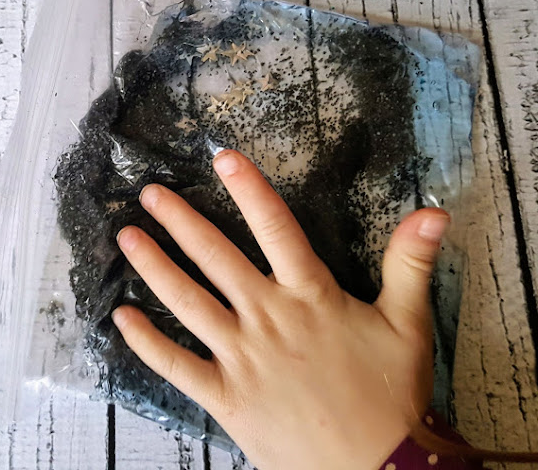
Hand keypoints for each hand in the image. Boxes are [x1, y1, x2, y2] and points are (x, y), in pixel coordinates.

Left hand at [112, 149, 448, 469]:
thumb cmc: (390, 396)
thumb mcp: (408, 324)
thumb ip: (410, 264)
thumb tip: (433, 213)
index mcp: (309, 295)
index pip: (276, 227)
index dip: (250, 189)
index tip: (223, 158)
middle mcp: (268, 317)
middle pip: (216, 257)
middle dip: (181, 220)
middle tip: (150, 194)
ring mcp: (241, 357)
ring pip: (188, 301)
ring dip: (153, 267)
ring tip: (127, 237)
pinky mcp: (225, 396)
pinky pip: (176, 364)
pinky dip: (146, 341)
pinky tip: (121, 318)